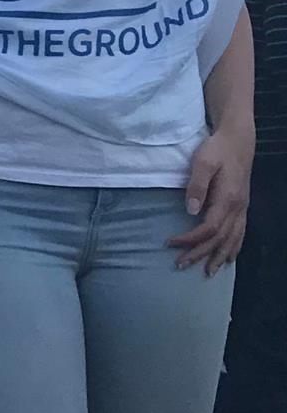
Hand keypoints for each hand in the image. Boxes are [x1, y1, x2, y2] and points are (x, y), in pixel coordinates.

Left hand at [172, 122, 252, 273]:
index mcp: (227, 199)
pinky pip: (241, 234)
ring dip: (219, 257)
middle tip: (180, 265)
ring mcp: (243, 209)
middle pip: (219, 239)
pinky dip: (234, 248)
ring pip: (233, 240)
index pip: (208, 228)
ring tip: (207, 272)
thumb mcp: (202, 161)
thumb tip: (190, 210)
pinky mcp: (242, 206)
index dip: (190, 239)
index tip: (170, 244)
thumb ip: (196, 185)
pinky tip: (228, 258)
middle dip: (200, 254)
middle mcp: (238, 208)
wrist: (238, 140)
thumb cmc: (217, 149)